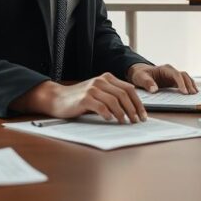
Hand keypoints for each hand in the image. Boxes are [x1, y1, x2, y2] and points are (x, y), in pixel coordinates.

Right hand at [12, 73, 146, 123]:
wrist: (57, 98)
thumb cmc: (79, 99)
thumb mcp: (98, 93)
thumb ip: (112, 96)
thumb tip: (132, 110)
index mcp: (107, 78)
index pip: (128, 89)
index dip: (138, 103)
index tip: (143, 115)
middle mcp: (101, 81)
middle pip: (124, 94)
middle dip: (133, 109)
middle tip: (136, 121)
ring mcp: (92, 89)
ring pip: (114, 101)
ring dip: (122, 113)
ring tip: (125, 122)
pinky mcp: (84, 98)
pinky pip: (101, 106)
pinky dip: (108, 114)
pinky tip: (110, 120)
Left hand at [127, 63, 197, 93]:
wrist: (140, 73)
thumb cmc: (140, 75)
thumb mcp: (140, 78)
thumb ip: (147, 83)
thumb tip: (154, 89)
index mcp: (165, 69)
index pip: (176, 75)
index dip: (181, 83)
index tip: (184, 92)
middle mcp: (171, 71)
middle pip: (184, 76)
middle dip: (189, 84)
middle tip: (193, 94)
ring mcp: (173, 76)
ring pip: (186, 79)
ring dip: (191, 85)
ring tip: (195, 94)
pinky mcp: (174, 82)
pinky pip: (184, 83)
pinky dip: (189, 87)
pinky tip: (192, 93)